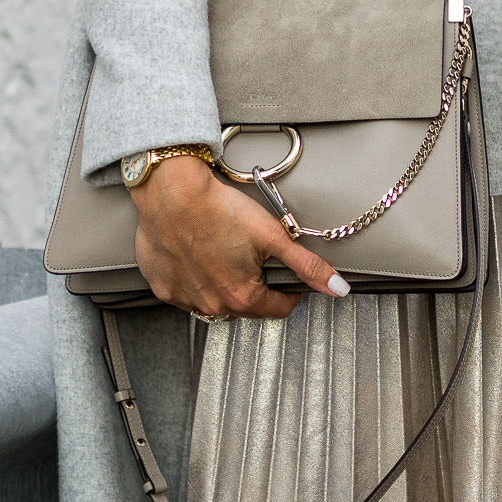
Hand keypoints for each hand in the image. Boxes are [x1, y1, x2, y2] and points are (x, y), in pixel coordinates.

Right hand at [130, 155, 348, 318]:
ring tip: (224, 255)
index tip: (287, 277)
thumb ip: (307, 266)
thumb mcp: (274, 235)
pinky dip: (195, 281)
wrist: (172, 192)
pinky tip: (198, 257)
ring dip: (224, 287)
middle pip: (248, 307)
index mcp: (243, 296)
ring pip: (216, 302)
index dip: (289, 292)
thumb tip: (337, 288)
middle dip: (256, 287)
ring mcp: (186, 299)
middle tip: (253, 257)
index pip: (279, 309)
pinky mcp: (164, 287)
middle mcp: (213, 305)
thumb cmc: (219, 209)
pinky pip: (187, 294)